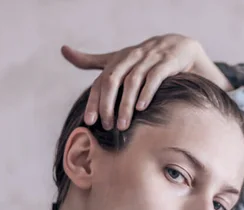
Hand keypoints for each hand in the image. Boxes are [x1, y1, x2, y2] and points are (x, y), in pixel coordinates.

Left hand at [61, 34, 231, 130]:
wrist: (179, 48)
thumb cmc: (143, 57)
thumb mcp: (117, 58)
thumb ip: (91, 60)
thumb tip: (64, 50)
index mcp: (118, 59)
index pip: (101, 81)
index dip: (94, 101)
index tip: (90, 122)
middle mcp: (131, 57)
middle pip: (113, 80)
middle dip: (108, 105)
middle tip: (107, 126)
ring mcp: (150, 58)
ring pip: (133, 81)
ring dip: (126, 104)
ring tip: (123, 125)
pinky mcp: (168, 62)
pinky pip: (155, 77)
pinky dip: (147, 92)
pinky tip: (142, 108)